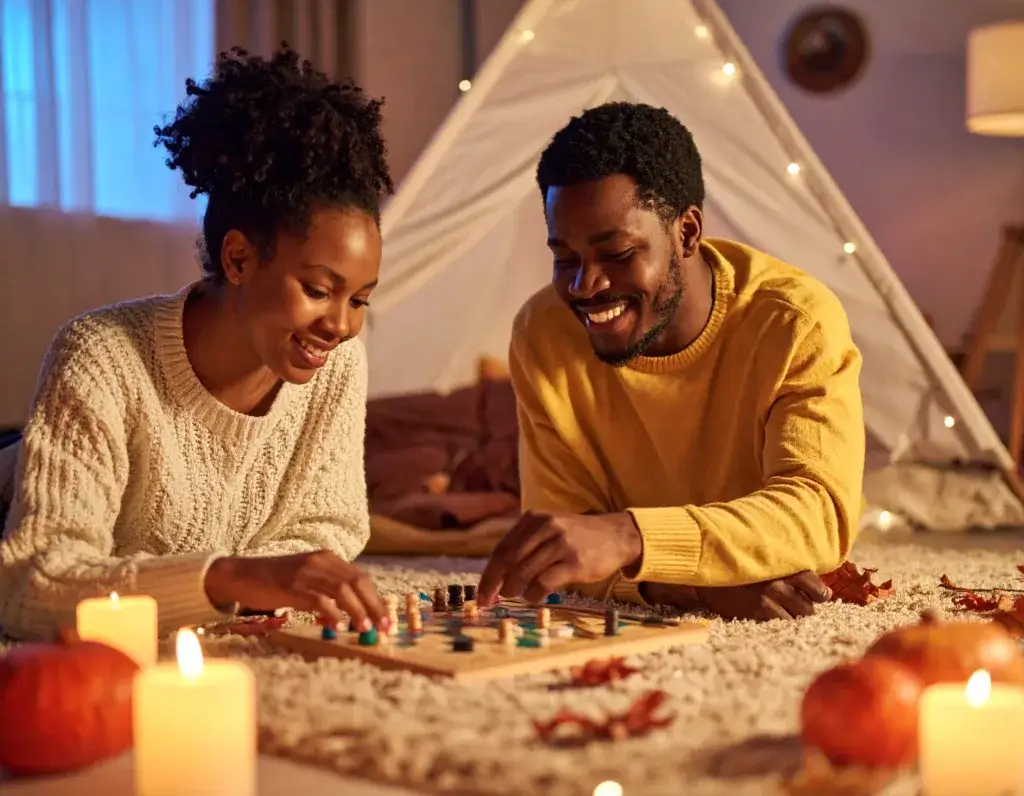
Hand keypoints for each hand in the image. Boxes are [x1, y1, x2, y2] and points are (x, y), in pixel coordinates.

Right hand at [204, 550, 387, 632]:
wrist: (241, 574)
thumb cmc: (275, 582)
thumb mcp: (307, 580)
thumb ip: (328, 590)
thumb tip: (352, 613)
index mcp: (328, 558)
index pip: (360, 578)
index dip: (376, 599)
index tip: (386, 619)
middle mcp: (321, 561)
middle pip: (357, 583)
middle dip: (374, 606)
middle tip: (383, 627)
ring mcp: (306, 572)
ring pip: (342, 590)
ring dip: (357, 611)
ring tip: (365, 628)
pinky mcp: (292, 584)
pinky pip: (319, 599)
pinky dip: (332, 613)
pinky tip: (337, 626)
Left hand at [478, 510, 642, 605]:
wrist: (616, 535)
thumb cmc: (577, 537)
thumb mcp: (549, 529)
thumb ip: (525, 546)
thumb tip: (495, 577)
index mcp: (534, 518)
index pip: (502, 548)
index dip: (489, 574)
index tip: (481, 594)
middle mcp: (546, 526)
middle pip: (509, 560)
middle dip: (496, 584)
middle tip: (491, 600)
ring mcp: (561, 544)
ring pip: (524, 572)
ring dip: (515, 590)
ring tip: (518, 595)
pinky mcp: (575, 562)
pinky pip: (544, 583)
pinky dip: (534, 594)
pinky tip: (535, 596)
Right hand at [693, 571, 831, 620]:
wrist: (710, 574)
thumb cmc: (740, 567)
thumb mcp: (765, 562)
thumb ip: (788, 571)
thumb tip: (820, 589)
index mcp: (784, 566)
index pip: (816, 586)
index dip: (819, 595)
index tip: (817, 597)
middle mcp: (781, 581)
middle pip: (809, 607)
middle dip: (804, 608)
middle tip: (793, 606)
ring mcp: (770, 596)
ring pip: (798, 617)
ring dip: (792, 617)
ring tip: (780, 611)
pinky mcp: (759, 609)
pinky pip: (781, 622)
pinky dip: (779, 622)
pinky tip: (769, 616)